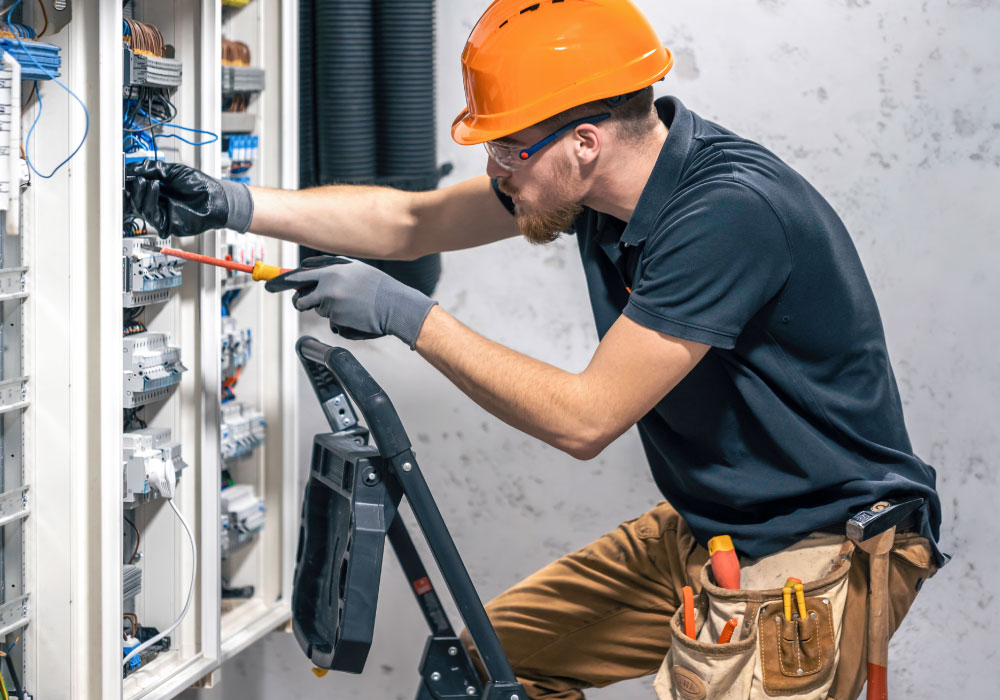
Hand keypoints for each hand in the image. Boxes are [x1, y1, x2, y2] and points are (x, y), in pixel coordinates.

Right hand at [124, 160, 253, 236]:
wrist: (216, 197)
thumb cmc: (200, 185)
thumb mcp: (174, 171)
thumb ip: (153, 169)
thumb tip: (134, 168)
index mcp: (157, 190)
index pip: (137, 187)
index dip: (129, 180)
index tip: (123, 171)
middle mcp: (157, 203)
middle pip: (135, 199)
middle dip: (131, 187)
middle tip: (131, 177)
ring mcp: (161, 214)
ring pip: (140, 207)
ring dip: (141, 192)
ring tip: (146, 180)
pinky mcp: (166, 224)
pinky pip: (151, 215)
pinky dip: (150, 200)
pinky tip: (155, 187)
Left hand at [265, 256, 437, 348]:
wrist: (396, 306)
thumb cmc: (378, 286)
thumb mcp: (354, 268)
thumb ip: (330, 268)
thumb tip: (307, 270)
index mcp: (331, 272)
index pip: (297, 276)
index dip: (281, 281)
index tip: (269, 285)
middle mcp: (328, 288)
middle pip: (299, 298)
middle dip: (297, 300)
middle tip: (302, 302)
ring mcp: (331, 306)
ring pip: (317, 309)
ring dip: (326, 308)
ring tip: (349, 304)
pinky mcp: (337, 321)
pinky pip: (331, 321)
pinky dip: (340, 319)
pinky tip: (356, 314)